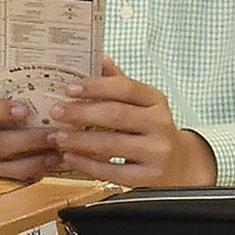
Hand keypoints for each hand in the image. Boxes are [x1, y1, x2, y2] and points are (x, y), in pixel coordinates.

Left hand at [29, 63, 215, 187]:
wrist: (179, 164)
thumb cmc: (151, 129)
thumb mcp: (143, 104)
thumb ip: (120, 83)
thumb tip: (99, 57)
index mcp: (156, 100)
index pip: (125, 88)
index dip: (96, 86)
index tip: (69, 88)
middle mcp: (160, 124)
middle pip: (116, 115)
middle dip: (81, 113)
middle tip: (55, 111)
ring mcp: (156, 152)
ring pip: (112, 144)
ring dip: (79, 140)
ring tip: (57, 136)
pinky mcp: (149, 177)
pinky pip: (113, 171)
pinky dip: (88, 164)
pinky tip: (69, 157)